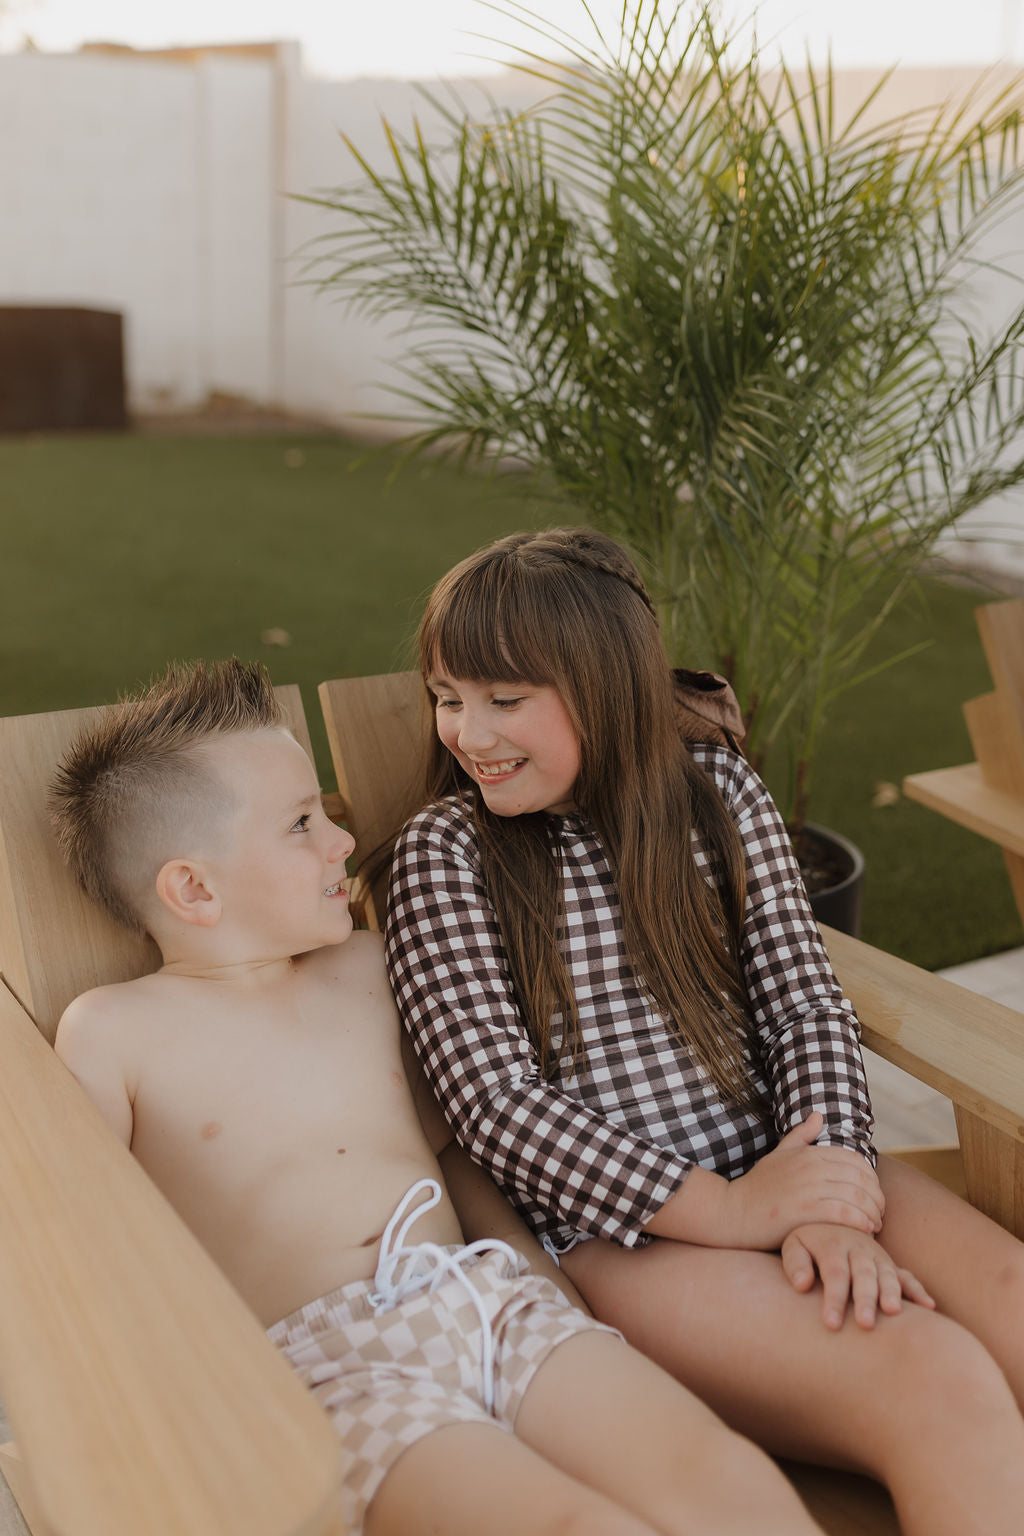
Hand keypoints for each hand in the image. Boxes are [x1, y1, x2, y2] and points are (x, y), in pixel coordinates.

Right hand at [721, 1112, 884, 1249]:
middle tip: (880, 1213)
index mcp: (808, 1153)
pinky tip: (866, 1231)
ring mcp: (808, 1188)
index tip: (875, 1195)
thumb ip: (800, 1136)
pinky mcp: (804, 1211)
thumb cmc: (758, 1186)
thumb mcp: (779, 1154)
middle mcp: (811, 1167)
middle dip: (877, 1197)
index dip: (872, 1179)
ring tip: (875, 1225)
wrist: (733, 1212)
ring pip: (856, 1196)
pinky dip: (860, 1222)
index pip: (855, 1161)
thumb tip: (818, 1115)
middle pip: (861, 1179)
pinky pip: (844, 1214)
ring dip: (873, 1212)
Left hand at [781, 1223, 934, 1329]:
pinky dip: (918, 1290)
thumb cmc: (808, 1242)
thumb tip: (802, 1286)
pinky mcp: (889, 1265)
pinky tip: (929, 1306)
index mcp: (832, 1246)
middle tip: (866, 1324)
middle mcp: (858, 1250)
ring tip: (893, 1313)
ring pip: (887, 1275)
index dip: (833, 1299)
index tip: (831, 1324)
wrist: (831, 1218)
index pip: (834, 1274)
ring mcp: (877, 1257)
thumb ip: (795, 1264)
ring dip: (892, 1293)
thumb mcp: (793, 1246)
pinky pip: (907, 1276)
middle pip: (863, 1276)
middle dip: (866, 1300)